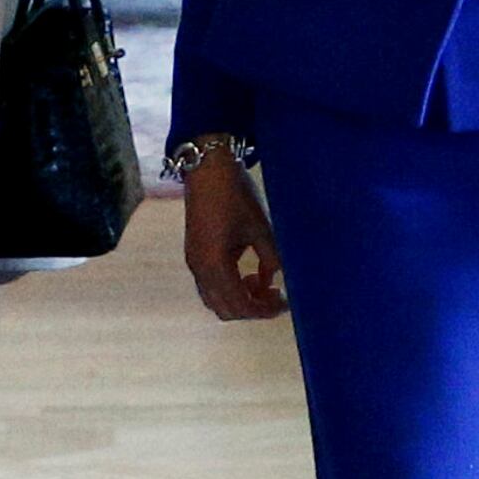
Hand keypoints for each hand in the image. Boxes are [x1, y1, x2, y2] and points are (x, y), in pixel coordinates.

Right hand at [181, 151, 287, 319]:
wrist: (207, 168)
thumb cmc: (234, 195)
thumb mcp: (260, 228)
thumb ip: (271, 258)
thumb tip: (278, 279)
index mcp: (214, 264)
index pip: (240, 305)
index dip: (264, 310)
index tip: (285, 302)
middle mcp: (199, 269)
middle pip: (225, 309)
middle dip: (253, 308)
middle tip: (276, 296)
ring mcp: (194, 262)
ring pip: (216, 299)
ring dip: (240, 299)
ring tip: (264, 284)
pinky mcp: (195, 254)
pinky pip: (211, 284)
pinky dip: (231, 287)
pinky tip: (250, 272)